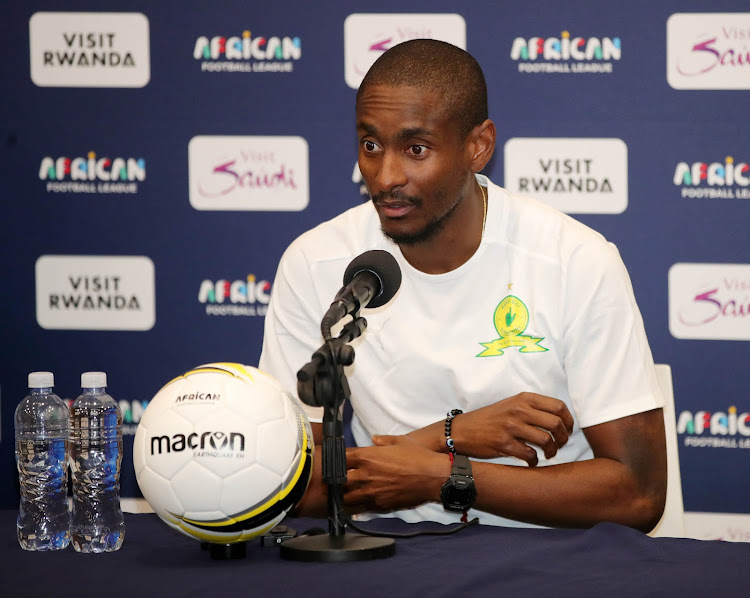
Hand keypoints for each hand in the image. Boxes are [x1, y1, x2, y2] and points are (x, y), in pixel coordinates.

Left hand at [344, 435, 449, 511]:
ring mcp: (371, 492)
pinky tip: (360, 503)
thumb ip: (383, 440)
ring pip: (346, 498)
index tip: (340, 460)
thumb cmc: (418, 457)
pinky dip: (358, 506)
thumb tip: (375, 438)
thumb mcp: (400, 441)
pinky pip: (361, 508)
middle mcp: (365, 475)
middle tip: (341, 479)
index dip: (338, 459)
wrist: (433, 477)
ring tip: (347, 494)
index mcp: (367, 456)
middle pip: (338, 481)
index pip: (341, 458)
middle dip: (338, 480)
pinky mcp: (380, 505)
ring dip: (345, 495)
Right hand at [436, 392, 573, 465]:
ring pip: (546, 440)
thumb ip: (532, 408)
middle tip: (559, 445)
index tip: (567, 430)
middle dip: (563, 438)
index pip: (558, 406)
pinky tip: (531, 462)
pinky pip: (530, 455)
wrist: (462, 430)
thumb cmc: (490, 419)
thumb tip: (559, 421)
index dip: (568, 421)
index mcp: (523, 398)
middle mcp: (518, 410)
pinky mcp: (504, 443)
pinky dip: (534, 461)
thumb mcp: (511, 404)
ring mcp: (511, 426)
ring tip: (547, 454)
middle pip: (556, 424)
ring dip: (551, 451)